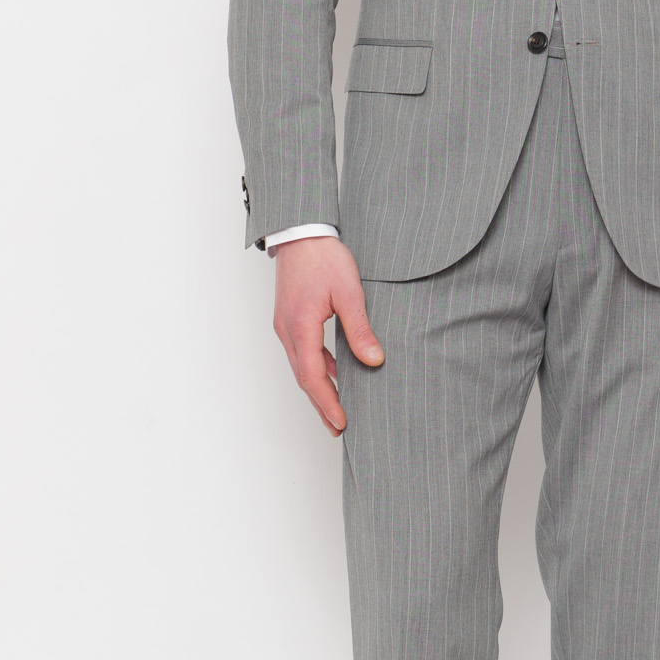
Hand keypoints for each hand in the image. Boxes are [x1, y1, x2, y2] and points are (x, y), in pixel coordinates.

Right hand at [272, 237, 382, 435]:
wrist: (301, 232)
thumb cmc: (324, 257)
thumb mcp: (349, 293)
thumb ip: (360, 329)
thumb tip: (374, 360)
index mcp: (300, 327)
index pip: (312, 377)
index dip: (327, 403)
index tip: (341, 423)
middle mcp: (287, 330)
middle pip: (303, 378)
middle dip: (322, 405)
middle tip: (339, 428)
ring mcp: (286, 325)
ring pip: (301, 367)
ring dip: (318, 389)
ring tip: (336, 409)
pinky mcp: (290, 319)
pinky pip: (302, 352)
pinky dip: (316, 369)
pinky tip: (334, 374)